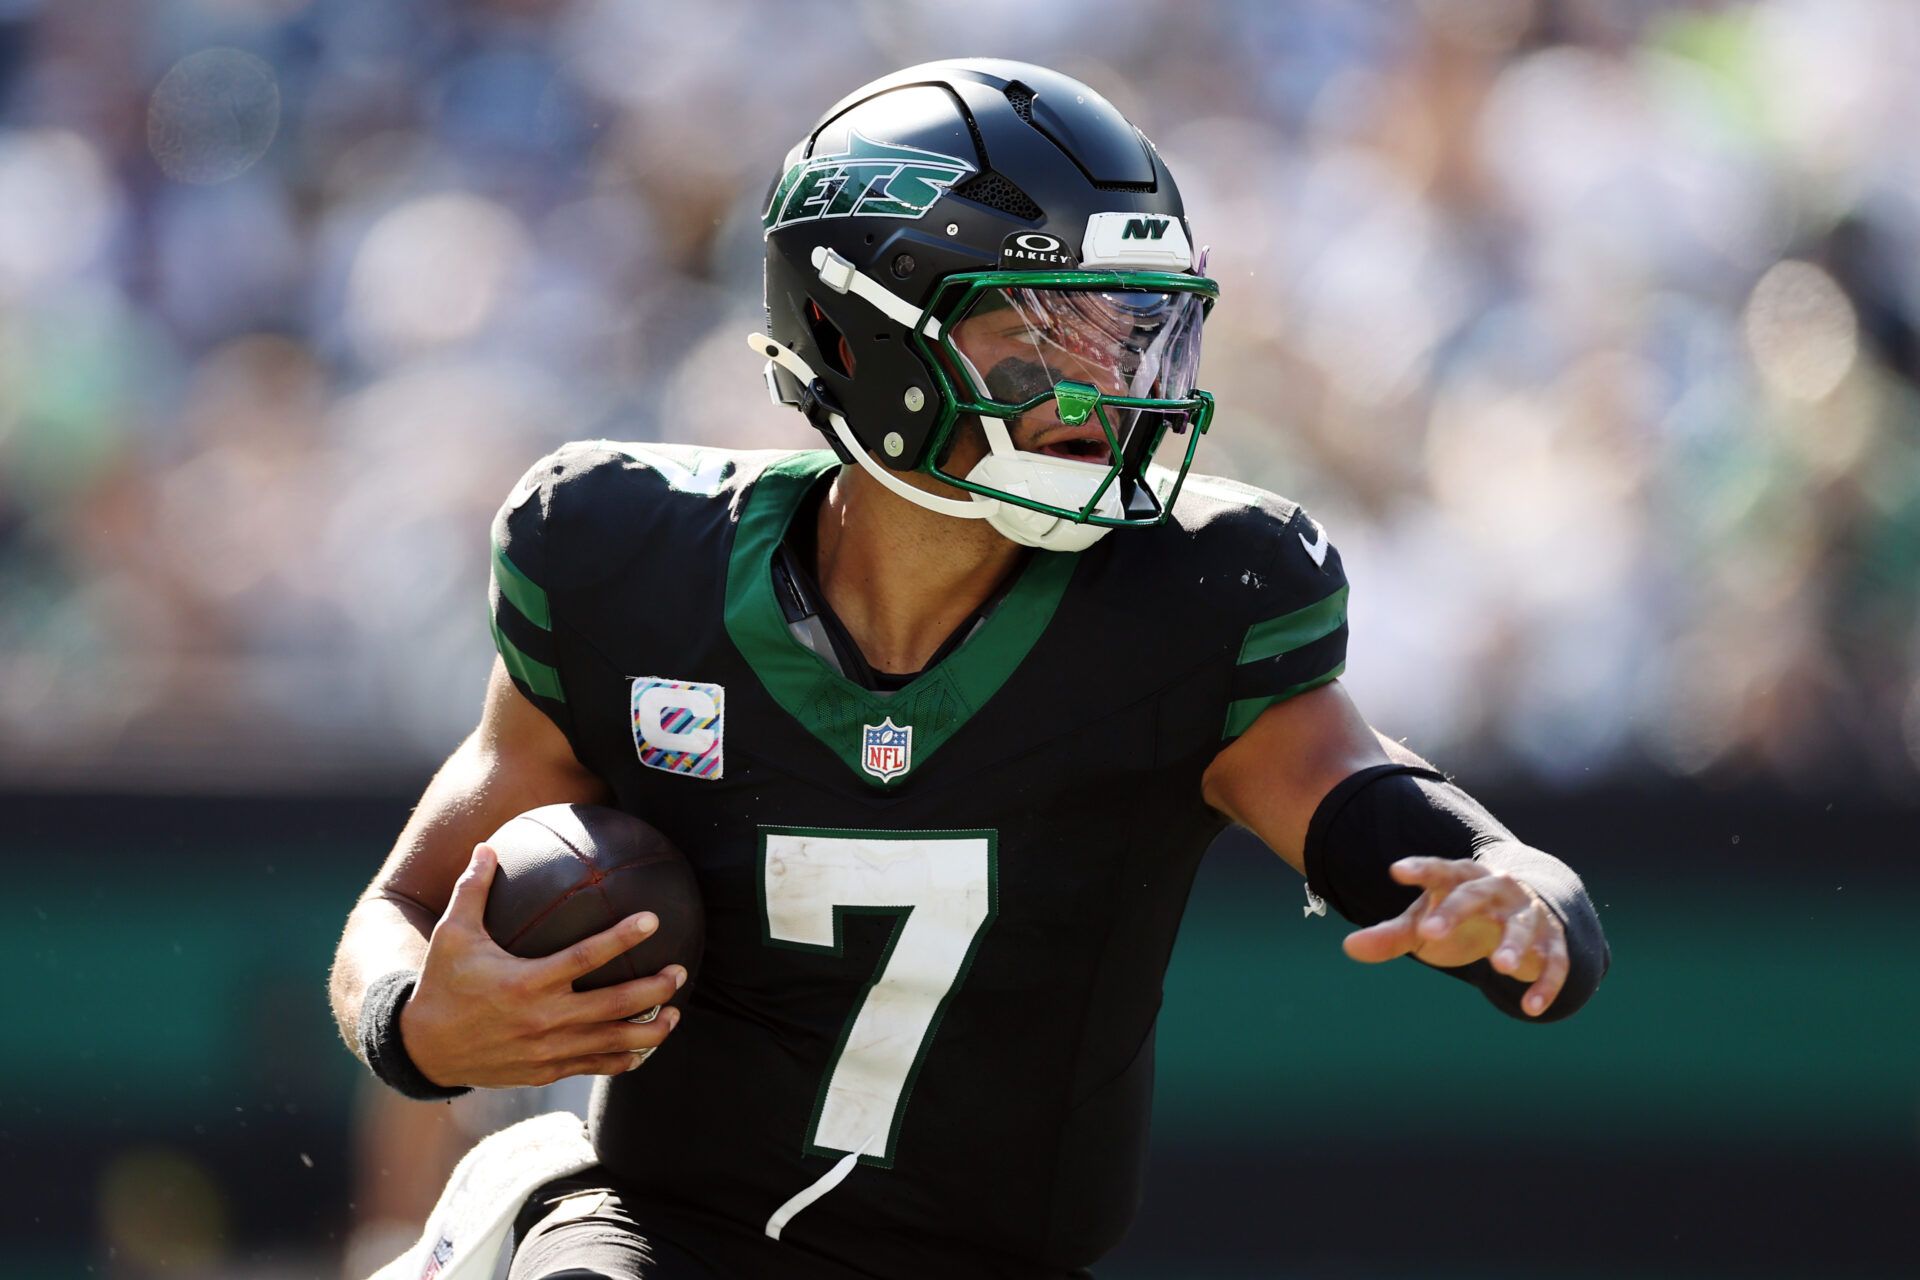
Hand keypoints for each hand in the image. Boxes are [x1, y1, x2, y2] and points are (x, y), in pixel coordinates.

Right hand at [399, 844, 687, 1086]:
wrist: (424, 1049)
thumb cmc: (442, 984)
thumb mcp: (451, 935)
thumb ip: (473, 890)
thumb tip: (487, 846)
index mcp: (526, 982)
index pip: (586, 957)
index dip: (622, 938)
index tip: (653, 920)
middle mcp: (543, 1019)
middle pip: (614, 1006)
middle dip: (654, 990)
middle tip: (680, 972)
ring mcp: (548, 1050)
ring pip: (612, 1043)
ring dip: (650, 1031)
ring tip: (676, 1014)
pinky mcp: (546, 1072)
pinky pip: (594, 1067)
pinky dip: (624, 1058)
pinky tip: (644, 1047)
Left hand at [1340, 856, 1568, 1017]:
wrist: (1525, 910)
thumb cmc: (1460, 916)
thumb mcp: (1425, 923)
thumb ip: (1391, 935)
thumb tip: (1349, 947)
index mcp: (1462, 878)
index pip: (1440, 870)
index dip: (1420, 869)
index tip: (1395, 871)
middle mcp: (1498, 888)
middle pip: (1476, 893)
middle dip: (1455, 910)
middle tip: (1428, 932)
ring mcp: (1528, 914)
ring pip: (1523, 925)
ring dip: (1514, 944)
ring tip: (1500, 967)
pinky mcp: (1553, 942)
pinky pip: (1554, 961)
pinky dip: (1545, 983)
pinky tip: (1530, 1008)